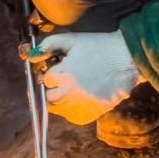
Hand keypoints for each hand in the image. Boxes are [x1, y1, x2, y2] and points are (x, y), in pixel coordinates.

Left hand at [27, 30, 141, 124]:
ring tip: (72, 88)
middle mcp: (71, 92)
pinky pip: (73, 117)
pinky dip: (72, 110)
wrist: (126, 59)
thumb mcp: (72, 40)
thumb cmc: (99, 46)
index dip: (51, 72)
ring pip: (59, 109)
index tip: (59, 67)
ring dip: (61, 100)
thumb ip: (49, 45)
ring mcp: (82, 105)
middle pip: (49, 97)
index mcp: (64, 73)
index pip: (45, 79)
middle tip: (64, 79)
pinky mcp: (92, 113)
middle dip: (53, 88)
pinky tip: (80, 97)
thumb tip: (31, 55)